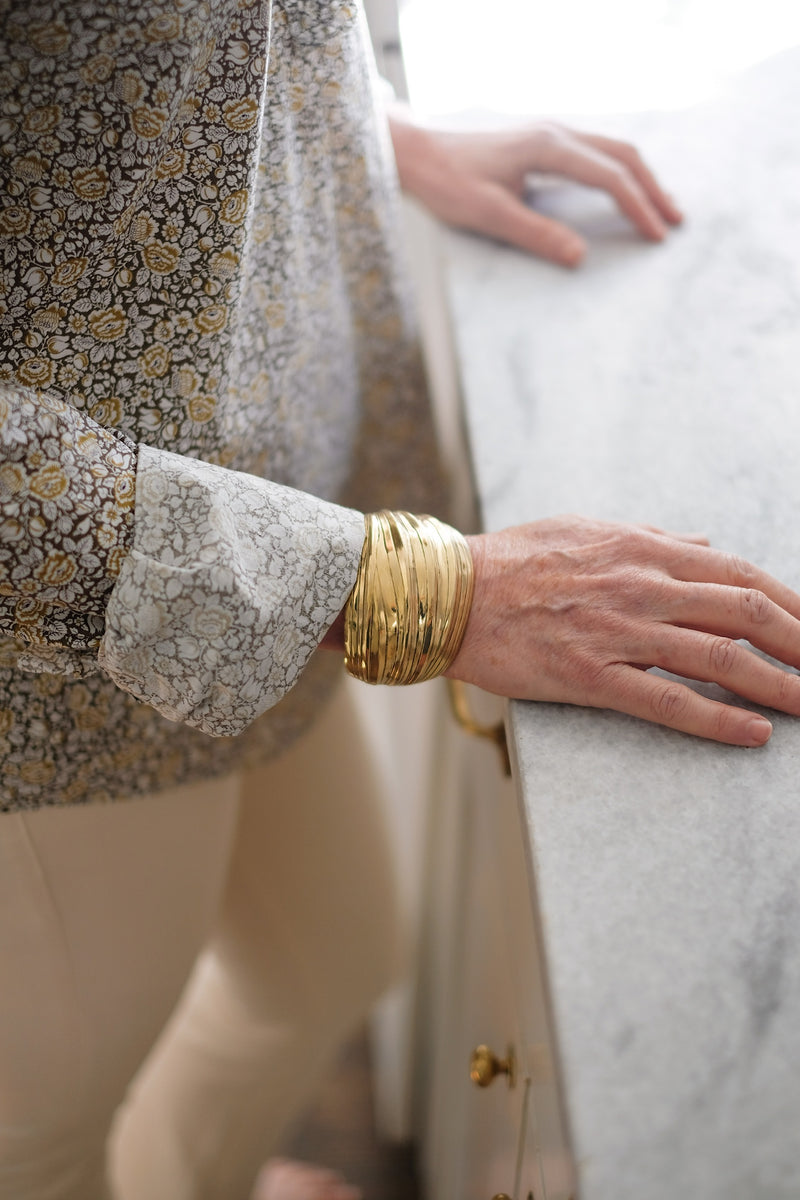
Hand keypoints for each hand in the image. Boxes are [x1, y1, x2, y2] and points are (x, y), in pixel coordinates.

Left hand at [388, 107, 682, 266]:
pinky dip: (618, 173)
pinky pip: (594, 153)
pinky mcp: (541, 143)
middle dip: (653, 189)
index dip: (638, 207)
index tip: (657, 236)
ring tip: (660, 208)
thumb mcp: (488, 215)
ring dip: (639, 179)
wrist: (416, 153)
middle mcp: (555, 133)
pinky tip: (622, 192)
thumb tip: (580, 257)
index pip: (609, 176)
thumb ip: (535, 235)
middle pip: (622, 155)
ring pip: (611, 150)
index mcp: (548, 147)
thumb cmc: (446, 182)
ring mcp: (549, 134)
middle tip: (675, 222)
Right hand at [447, 517, 799, 745]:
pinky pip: (666, 701)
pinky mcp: (589, 677)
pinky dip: (718, 719)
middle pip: (745, 614)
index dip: (791, 603)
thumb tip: (705, 544)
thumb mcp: (588, 529)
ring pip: (718, 659)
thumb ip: (653, 538)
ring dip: (779, 685)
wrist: (450, 592)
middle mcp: (641, 587)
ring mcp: (617, 633)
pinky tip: (754, 733)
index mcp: (643, 549)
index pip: (740, 575)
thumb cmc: (515, 558)